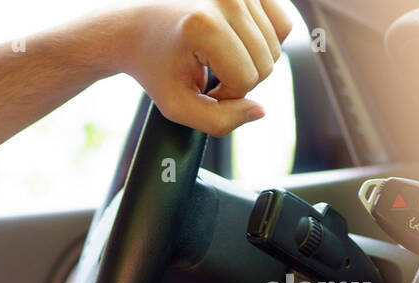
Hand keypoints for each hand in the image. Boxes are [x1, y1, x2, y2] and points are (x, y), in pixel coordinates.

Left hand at [115, 0, 293, 136]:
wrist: (137, 27)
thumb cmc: (155, 66)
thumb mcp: (176, 105)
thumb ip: (218, 121)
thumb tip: (259, 111)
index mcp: (205, 26)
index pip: (246, 80)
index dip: (226, 95)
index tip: (201, 88)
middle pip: (267, 62)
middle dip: (240, 79)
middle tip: (209, 73)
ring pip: (277, 44)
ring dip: (251, 61)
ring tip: (218, 59)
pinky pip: (281, 24)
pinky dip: (263, 41)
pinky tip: (234, 44)